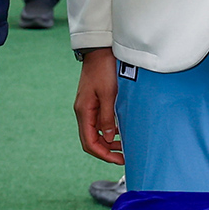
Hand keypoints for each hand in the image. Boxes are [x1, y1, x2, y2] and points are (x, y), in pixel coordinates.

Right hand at [74, 48, 123, 165]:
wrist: (100, 50)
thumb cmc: (104, 70)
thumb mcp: (109, 94)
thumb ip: (108, 117)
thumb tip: (109, 138)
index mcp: (84, 111)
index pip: (89, 142)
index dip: (103, 154)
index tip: (119, 160)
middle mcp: (83, 111)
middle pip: (91, 140)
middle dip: (107, 150)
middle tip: (124, 156)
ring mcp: (87, 106)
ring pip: (96, 132)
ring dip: (109, 141)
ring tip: (125, 145)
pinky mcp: (94, 101)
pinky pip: (99, 122)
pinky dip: (109, 129)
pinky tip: (121, 130)